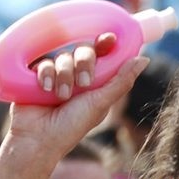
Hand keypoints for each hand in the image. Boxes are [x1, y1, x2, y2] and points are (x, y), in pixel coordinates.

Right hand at [3, 33, 144, 161]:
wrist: (37, 139)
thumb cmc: (71, 127)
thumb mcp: (100, 104)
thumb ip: (121, 81)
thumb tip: (144, 59)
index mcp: (94, 81)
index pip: (102, 54)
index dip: (106, 44)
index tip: (109, 39)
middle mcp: (75, 75)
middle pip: (83, 50)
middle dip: (84, 63)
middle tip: (83, 83)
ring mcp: (55, 76)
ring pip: (62, 56)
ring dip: (64, 74)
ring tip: (61, 96)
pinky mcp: (34, 77)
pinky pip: (42, 63)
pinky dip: (46, 74)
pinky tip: (45, 88)